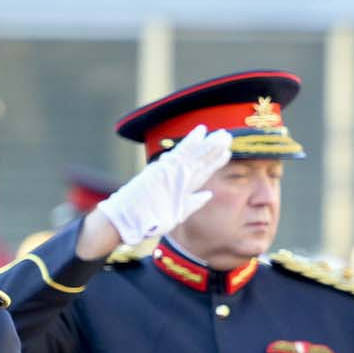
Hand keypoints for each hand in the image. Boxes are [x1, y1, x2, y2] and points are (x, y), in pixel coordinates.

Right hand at [92, 124, 233, 245]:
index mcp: (181, 186)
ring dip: (208, 143)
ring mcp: (170, 171)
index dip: (215, 162)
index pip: (203, 172)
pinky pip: (180, 153)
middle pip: (200, 160)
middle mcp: (177, 176)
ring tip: (222, 133)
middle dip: (214, 149)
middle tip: (227, 135)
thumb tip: (208, 194)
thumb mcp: (177, 213)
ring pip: (194, 154)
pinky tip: (200, 131)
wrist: (125, 220)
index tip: (228, 152)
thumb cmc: (148, 220)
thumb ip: (193, 203)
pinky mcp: (162, 169)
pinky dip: (191, 141)